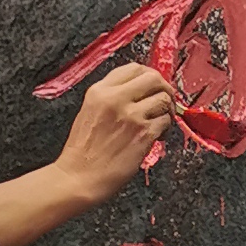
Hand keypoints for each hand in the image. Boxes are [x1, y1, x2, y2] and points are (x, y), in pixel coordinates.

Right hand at [54, 63, 175, 202]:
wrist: (78, 178)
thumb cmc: (82, 152)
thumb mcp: (89, 111)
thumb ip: (111, 98)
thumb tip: (137, 93)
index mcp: (100, 91)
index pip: (134, 68)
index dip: (149, 75)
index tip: (153, 86)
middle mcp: (116, 98)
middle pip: (154, 78)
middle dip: (165, 88)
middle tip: (166, 101)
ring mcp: (131, 115)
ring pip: (163, 100)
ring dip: (167, 110)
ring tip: (160, 123)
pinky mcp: (143, 134)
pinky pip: (166, 121)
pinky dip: (166, 127)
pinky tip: (158, 136)